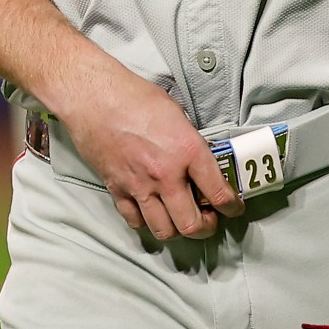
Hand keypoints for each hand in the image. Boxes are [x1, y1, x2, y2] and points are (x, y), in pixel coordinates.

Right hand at [56, 63, 244, 241]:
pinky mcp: (117, 190)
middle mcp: (166, 175)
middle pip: (192, 224)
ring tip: (181, 219)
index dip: (232, 207)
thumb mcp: (176, 114)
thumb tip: (201, 160)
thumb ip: (191, 142)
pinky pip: (136, 220)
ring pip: (164, 230)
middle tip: (209, 219)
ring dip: (178, 230)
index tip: (234, 208)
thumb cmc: (134, 97)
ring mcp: (140, 186)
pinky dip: (146, 222)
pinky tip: (152, 211)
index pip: (219, 193)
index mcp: (187, 151)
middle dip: (206, 227)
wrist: (94, 98)